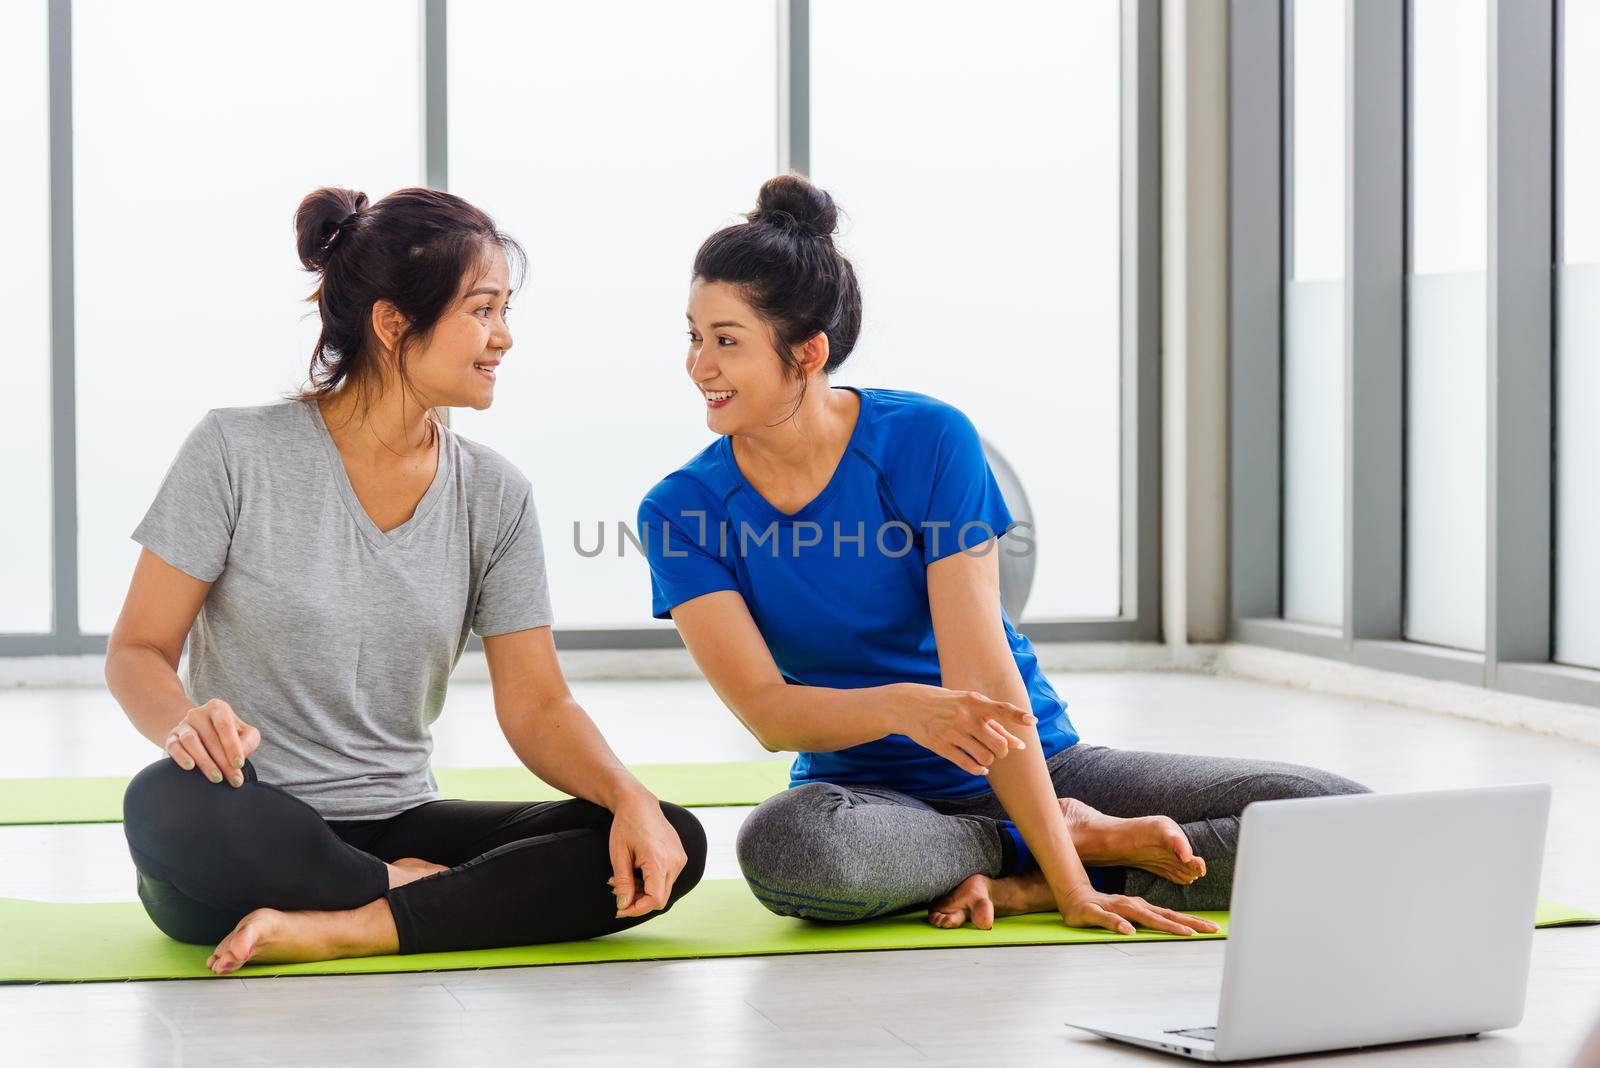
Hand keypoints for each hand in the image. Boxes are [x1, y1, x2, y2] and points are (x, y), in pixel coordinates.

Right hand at [164, 698, 260, 787]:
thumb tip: (240, 754)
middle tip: (234, 780)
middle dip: (224, 762)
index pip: (225, 726)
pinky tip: (190, 767)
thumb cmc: (228, 735)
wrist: (200, 733)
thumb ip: (249, 740)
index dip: (232, 746)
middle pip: (210, 738)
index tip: (239, 764)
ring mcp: (183, 725)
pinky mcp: (171, 737)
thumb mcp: (245, 733)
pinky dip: (181, 757)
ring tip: (216, 778)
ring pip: (191, 741)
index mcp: (218, 708)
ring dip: (205, 761)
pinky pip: (174, 747)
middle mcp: (198, 713)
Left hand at [605, 794, 688, 918]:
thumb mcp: (619, 856)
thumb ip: (623, 884)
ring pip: (664, 889)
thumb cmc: (626, 825)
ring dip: (644, 891)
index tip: (620, 909)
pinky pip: (667, 878)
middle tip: (617, 892)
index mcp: (659, 860)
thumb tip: (624, 906)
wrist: (639, 803)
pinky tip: (637, 871)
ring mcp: (680, 858)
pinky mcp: (680, 856)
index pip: (655, 900)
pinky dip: (652, 881)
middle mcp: (675, 861)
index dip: (637, 909)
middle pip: (661, 897)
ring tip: (624, 878)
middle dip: (639, 901)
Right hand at [894, 684, 1035, 774]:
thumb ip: (993, 722)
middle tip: (998, 750)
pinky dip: (979, 769)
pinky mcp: (941, 746)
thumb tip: (1017, 743)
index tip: (1033, 721)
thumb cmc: (945, 703)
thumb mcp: (967, 704)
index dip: (1018, 716)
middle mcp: (965, 717)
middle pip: (999, 744)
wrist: (908, 705)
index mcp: (974, 702)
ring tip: (985, 756)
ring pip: (986, 757)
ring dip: (990, 760)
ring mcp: (952, 732)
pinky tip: (980, 767)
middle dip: (1003, 751)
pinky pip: (968, 765)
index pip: (1001, 709)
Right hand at [1057, 884, 1218, 936]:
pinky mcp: (1096, 912)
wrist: (1071, 896)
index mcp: (1141, 907)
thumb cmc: (1102, 908)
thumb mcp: (1127, 916)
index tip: (1214, 928)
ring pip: (1141, 916)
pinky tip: (1129, 931)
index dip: (1192, 922)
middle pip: (1164, 915)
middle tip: (1211, 930)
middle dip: (1189, 923)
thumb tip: (1170, 927)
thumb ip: (1146, 921)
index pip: (1171, 915)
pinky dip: (1119, 925)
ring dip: (1163, 924)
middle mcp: (1132, 906)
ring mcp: (1115, 909)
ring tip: (1182, 932)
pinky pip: (1108, 920)